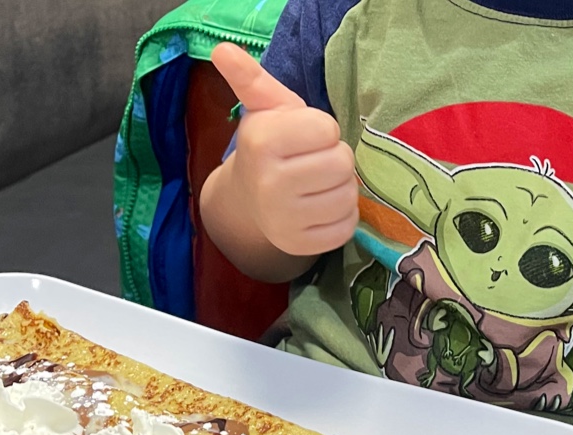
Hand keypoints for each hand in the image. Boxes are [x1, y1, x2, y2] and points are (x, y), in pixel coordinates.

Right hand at [211, 43, 358, 256]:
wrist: (248, 202)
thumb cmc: (269, 148)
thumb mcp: (265, 110)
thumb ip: (252, 79)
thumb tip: (224, 50)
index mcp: (262, 142)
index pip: (327, 129)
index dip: (322, 130)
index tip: (305, 137)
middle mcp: (269, 183)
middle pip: (342, 163)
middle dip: (335, 159)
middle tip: (314, 162)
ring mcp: (284, 220)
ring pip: (348, 196)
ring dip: (341, 188)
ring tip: (318, 184)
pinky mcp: (300, 245)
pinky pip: (347, 227)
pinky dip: (342, 216)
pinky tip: (321, 208)